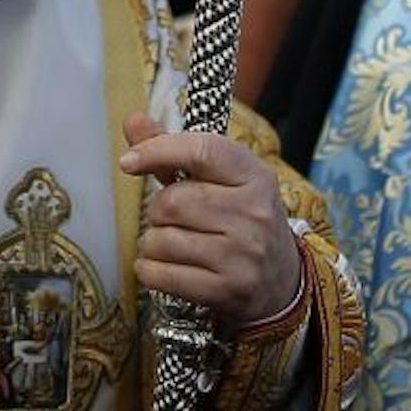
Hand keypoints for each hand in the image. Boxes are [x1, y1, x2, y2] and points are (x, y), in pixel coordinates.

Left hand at [123, 114, 303, 328]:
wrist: (281, 282)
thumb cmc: (242, 221)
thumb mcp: (223, 181)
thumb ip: (175, 151)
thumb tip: (133, 121)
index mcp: (255, 177)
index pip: (202, 151)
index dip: (158, 151)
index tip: (130, 161)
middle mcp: (253, 214)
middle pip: (173, 201)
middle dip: (158, 210)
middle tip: (171, 217)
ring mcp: (242, 255)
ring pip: (162, 240)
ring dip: (153, 243)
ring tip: (171, 243)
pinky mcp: (227, 289)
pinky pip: (161, 275)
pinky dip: (149, 270)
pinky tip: (161, 266)